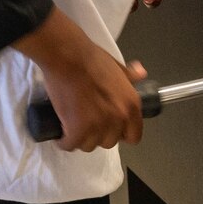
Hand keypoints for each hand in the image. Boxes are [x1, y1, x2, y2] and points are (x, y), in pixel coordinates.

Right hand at [16, 9, 146, 151]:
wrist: (68, 58)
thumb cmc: (91, 60)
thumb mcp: (117, 67)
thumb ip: (130, 76)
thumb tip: (141, 74)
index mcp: (131, 105)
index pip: (134, 136)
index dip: (121, 133)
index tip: (109, 128)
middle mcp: (118, 118)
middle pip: (109, 141)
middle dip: (98, 134)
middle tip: (87, 121)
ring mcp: (98, 126)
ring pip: (89, 145)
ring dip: (80, 137)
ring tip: (72, 124)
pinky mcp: (77, 131)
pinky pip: (70, 145)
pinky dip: (64, 140)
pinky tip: (61, 131)